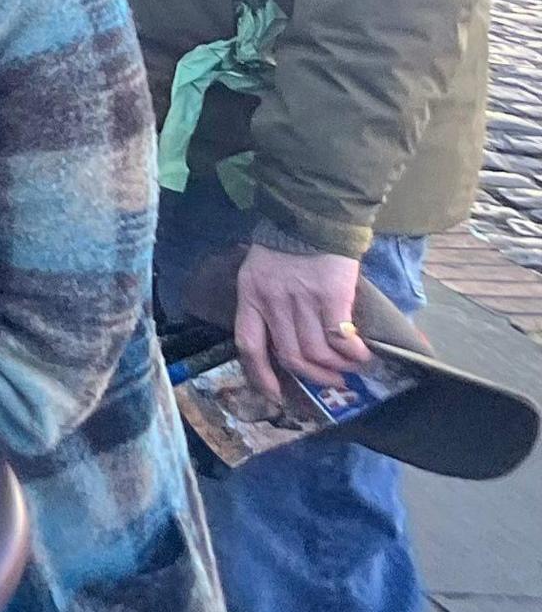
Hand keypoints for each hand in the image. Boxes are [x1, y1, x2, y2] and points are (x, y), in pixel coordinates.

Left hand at [236, 240, 371, 387]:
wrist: (310, 216)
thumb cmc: (286, 247)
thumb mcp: (262, 274)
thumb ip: (269, 305)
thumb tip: (291, 342)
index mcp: (250, 297)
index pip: (248, 345)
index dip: (261, 376)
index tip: (275, 395)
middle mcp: (271, 303)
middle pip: (289, 356)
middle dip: (313, 377)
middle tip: (331, 382)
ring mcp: (300, 300)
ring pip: (315, 352)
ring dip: (336, 368)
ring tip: (350, 370)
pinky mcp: (330, 296)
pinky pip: (339, 338)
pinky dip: (352, 353)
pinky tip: (362, 354)